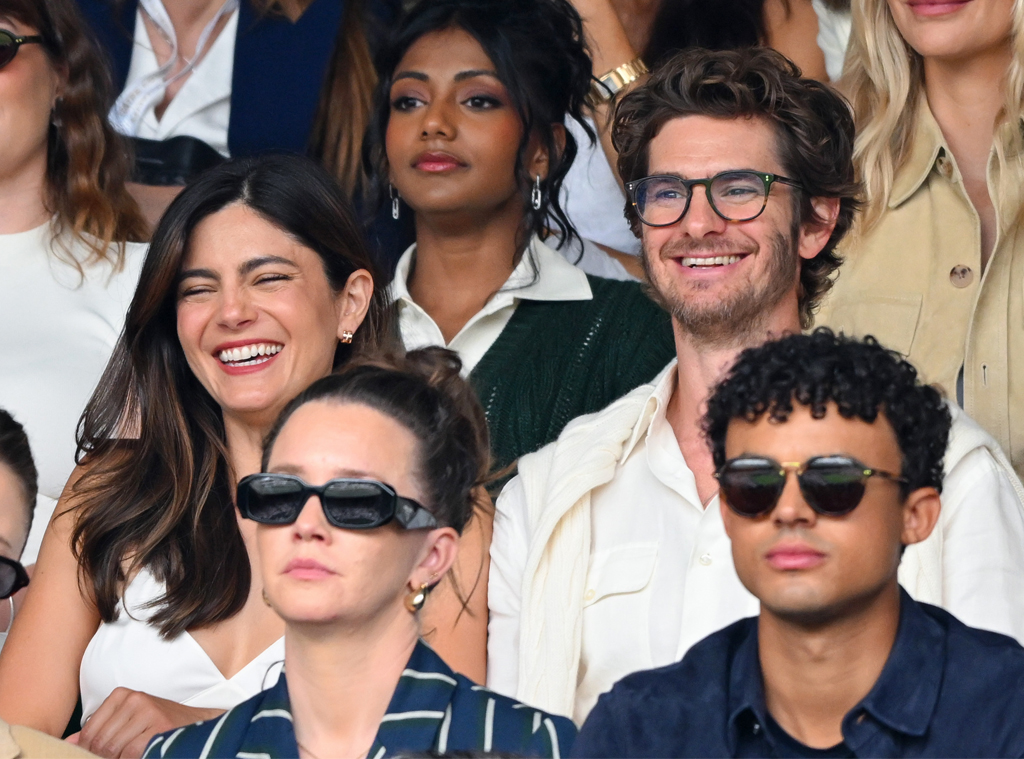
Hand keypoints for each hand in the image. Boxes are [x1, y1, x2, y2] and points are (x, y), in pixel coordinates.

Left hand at [77, 688, 222, 758]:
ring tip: (124, 756)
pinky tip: (140, 754)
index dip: (87, 751)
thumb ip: (99, 730)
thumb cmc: (158, 725)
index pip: (90, 730)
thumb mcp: (127, 721)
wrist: (196, 724)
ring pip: (113, 748)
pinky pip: (130, 752)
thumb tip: (67, 743)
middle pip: (100, 741)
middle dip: (100, 757)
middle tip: (110, 757)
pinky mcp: (158, 725)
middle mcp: (134, 699)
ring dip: (115, 758)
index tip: (93, 757)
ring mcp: (147, 711)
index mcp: (121, 695)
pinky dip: (129, 758)